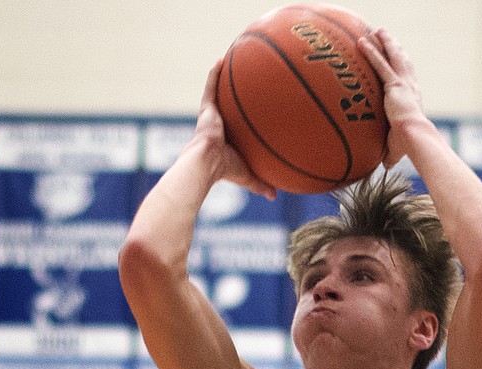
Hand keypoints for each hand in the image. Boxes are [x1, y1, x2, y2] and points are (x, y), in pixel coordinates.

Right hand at [195, 60, 277, 199]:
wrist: (207, 163)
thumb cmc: (225, 171)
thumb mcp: (247, 176)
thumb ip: (260, 184)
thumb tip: (275, 196)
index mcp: (226, 138)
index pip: (235, 125)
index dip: (241, 118)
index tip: (250, 109)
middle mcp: (218, 124)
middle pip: (227, 106)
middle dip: (233, 95)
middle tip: (246, 82)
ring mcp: (211, 115)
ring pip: (218, 93)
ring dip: (223, 78)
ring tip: (232, 61)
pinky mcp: (206, 108)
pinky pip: (210, 86)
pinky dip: (214, 73)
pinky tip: (221, 60)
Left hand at [358, 28, 426, 167]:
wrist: (415, 137)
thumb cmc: (409, 145)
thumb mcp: (397, 148)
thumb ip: (390, 154)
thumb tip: (385, 168)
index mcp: (412, 98)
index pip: (407, 78)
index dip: (403, 67)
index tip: (399, 58)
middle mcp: (410, 87)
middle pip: (401, 61)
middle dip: (394, 48)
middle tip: (387, 36)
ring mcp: (403, 83)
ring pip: (393, 57)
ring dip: (385, 42)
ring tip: (377, 30)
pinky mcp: (394, 85)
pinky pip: (380, 65)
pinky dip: (371, 52)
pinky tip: (362, 42)